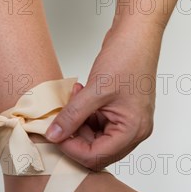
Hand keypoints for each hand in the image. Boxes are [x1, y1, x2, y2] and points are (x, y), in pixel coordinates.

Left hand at [45, 24, 162, 169]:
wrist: (136, 34)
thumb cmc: (126, 58)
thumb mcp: (94, 91)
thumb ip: (72, 116)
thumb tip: (54, 135)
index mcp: (133, 130)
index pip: (97, 156)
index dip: (72, 148)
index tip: (55, 134)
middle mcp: (133, 131)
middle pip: (96, 151)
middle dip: (74, 137)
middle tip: (60, 119)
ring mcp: (126, 121)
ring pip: (94, 138)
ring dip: (77, 123)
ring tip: (71, 99)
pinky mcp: (118, 112)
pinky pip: (96, 124)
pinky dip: (82, 114)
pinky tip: (77, 96)